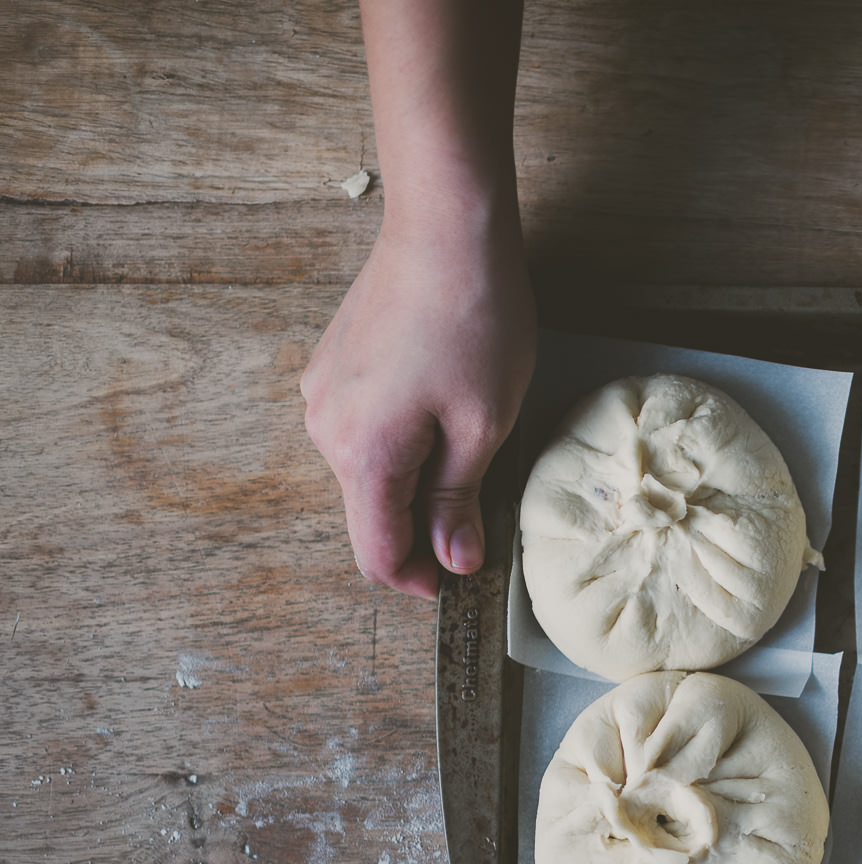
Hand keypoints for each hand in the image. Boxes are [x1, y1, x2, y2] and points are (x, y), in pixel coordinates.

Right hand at [301, 214, 534, 599]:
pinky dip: (399, 442)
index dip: (419, 581)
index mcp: (364, 454)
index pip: (378, 554)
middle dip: (419, 531)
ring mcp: (323, 393)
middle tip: (479, 522)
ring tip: (469, 453)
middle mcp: (326, 428)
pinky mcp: (333, 366)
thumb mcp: (483, 425)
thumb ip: (459, 500)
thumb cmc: (474, 320)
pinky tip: (442, 412)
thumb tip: (453, 559)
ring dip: (411, 482)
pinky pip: (363, 429)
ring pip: (367, 471)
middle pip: (370, 513)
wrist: (446, 227)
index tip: (457, 584)